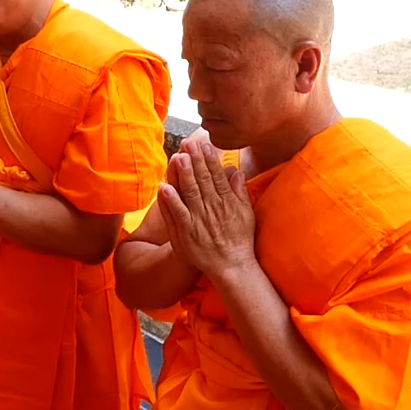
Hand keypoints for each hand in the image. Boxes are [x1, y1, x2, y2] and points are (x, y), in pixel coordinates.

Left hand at [159, 138, 257, 280]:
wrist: (232, 266)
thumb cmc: (240, 240)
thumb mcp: (246, 213)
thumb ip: (239, 191)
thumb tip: (235, 170)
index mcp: (226, 202)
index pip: (217, 176)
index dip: (210, 159)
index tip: (204, 144)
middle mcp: (213, 208)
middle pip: (202, 180)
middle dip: (195, 160)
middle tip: (188, 142)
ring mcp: (199, 220)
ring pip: (190, 193)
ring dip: (183, 174)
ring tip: (178, 157)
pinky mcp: (187, 232)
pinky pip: (178, 214)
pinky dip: (171, 201)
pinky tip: (164, 187)